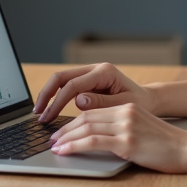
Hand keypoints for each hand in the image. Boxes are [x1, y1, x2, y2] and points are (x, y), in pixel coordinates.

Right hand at [33, 62, 155, 123]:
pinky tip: (51, 110)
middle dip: (47, 94)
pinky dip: (57, 97)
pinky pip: (68, 86)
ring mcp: (91, 73)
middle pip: (61, 77)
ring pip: (62, 80)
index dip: (57, 102)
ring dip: (49, 95)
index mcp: (104, 72)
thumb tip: (78, 101)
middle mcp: (95, 69)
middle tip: (37, 114)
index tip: (48, 118)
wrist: (149, 100)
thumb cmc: (141, 104)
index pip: (73, 85)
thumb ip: (102, 103)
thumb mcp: (124, 106)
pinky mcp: (88, 81)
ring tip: (41, 114)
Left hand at [50, 103, 186, 172]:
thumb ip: (122, 128)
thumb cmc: (167, 145)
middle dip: (65, 129)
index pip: (93, 112)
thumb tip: (98, 137)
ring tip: (54, 146)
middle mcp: (125, 113)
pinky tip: (64, 151)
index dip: (73, 122)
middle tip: (52, 139)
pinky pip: (92, 141)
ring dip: (65, 138)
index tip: (61, 132)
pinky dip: (74, 146)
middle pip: (86, 118)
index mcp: (128, 108)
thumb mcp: (142, 130)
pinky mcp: (127, 142)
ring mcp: (126, 126)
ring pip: (86, 128)